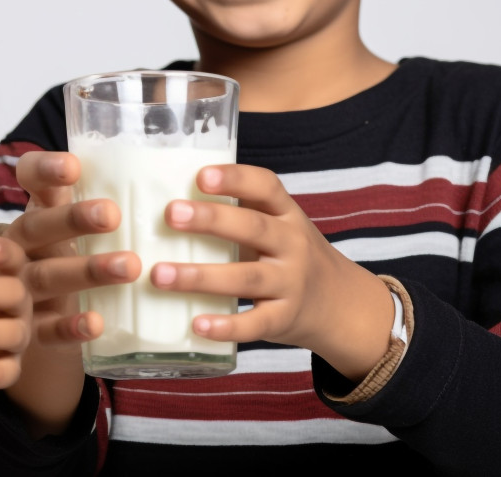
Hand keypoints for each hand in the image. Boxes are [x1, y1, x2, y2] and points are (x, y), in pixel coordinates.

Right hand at [3, 151, 140, 347]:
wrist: (16, 323)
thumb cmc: (55, 262)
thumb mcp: (62, 229)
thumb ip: (91, 205)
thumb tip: (163, 176)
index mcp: (32, 213)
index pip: (28, 180)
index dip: (44, 171)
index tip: (73, 166)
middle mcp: (18, 246)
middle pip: (38, 227)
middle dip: (72, 220)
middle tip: (112, 214)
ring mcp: (19, 287)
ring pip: (48, 276)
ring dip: (87, 271)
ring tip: (131, 266)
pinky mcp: (27, 330)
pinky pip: (47, 329)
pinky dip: (70, 326)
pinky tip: (97, 323)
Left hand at [151, 164, 393, 379]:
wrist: (340, 304)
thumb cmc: (290, 256)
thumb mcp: (279, 226)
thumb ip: (238, 212)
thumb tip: (167, 198)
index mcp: (286, 214)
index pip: (266, 187)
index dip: (235, 178)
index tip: (201, 175)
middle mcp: (292, 245)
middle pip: (253, 228)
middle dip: (210, 219)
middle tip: (171, 214)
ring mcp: (290, 284)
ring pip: (246, 277)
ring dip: (201, 276)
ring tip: (159, 274)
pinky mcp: (284, 319)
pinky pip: (255, 324)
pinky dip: (226, 326)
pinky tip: (197, 323)